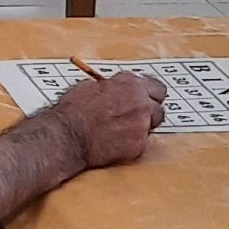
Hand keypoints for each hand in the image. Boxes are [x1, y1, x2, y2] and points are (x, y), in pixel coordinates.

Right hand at [49, 72, 166, 167]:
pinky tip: (119, 140)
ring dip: (143, 123)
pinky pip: (143, 141)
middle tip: (137, 111)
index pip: (154, 85)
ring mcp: (142, 123)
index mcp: (129, 84)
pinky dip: (133, 140)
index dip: (147, 91)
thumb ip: (110, 87)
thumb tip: (112, 89)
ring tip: (126, 127)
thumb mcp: (90, 86)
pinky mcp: (139, 144)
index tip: (142, 95)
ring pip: (154, 123)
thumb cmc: (74, 110)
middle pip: (159, 103)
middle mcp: (140, 102)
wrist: (69, 135)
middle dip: (149, 106)